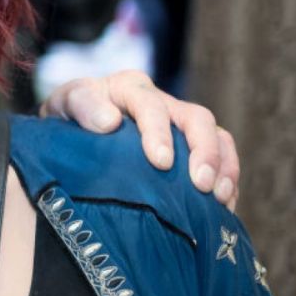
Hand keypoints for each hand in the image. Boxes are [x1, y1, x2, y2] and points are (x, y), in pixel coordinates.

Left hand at [40, 70, 239, 210]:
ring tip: (219, 197)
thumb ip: (82, 106)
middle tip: (201, 184)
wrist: (74, 129)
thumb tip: (109, 122)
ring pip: (217, 137)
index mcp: (130, 88)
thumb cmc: (70, 116)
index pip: (151, 105)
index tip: (161, 162)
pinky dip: (228, 181)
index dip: (159, 132)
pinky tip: (223, 207)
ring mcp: (181, 126)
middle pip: (196, 118)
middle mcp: (162, 102)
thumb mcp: (66, 103)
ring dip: (224, 166)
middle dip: (204, 151)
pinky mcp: (193, 148)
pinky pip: (223, 159)